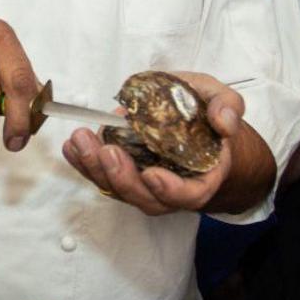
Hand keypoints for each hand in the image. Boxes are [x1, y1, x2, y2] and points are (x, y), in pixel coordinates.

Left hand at [62, 72, 239, 214]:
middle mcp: (173, 188)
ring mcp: (146, 184)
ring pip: (121, 190)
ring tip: (80, 142)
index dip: (171, 190)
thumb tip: (223, 123)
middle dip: (123, 178)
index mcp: (204, 175)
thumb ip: (227, 107)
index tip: (152, 174)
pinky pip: (105, 177)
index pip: (190, 195)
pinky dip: (85, 164)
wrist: (197, 126)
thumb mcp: (225, 101)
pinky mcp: (125, 173)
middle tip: (106, 151)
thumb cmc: (209, 117)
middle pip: (146, 198)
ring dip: (96, 169)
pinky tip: (72, 146)